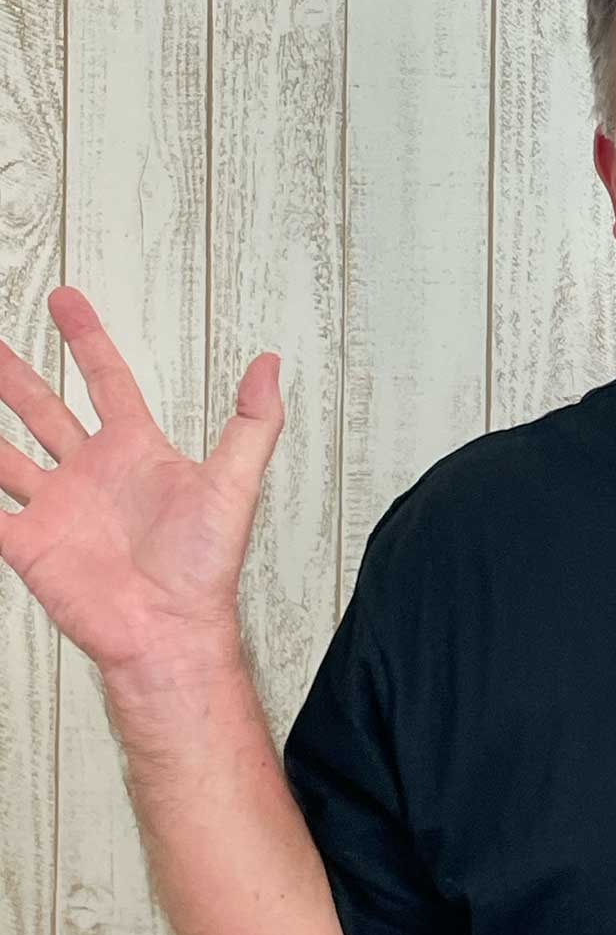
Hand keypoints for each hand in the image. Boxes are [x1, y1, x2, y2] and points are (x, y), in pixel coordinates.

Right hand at [0, 288, 283, 676]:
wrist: (167, 631)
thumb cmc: (204, 569)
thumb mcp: (233, 485)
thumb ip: (252, 424)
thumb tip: (270, 366)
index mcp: (137, 451)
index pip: (107, 380)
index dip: (87, 340)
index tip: (67, 303)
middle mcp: (93, 473)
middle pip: (45, 410)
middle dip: (16, 376)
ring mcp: (57, 506)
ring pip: (6, 453)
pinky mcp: (28, 541)